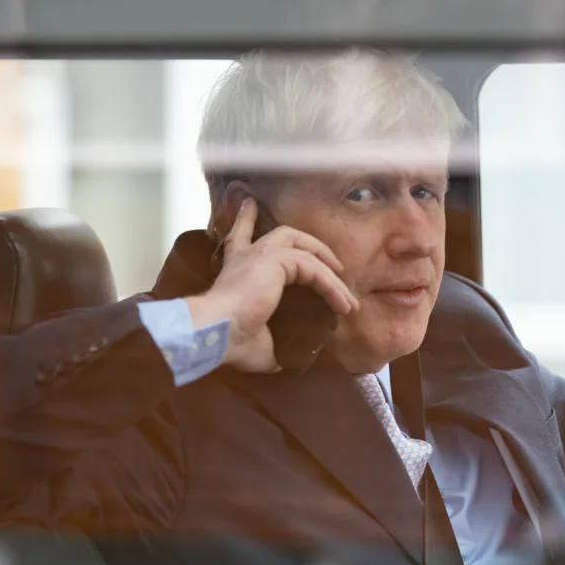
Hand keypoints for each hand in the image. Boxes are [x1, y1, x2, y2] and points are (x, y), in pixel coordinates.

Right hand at [184, 198, 358, 372]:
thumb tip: (283, 360)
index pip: (240, 236)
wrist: (216, 333)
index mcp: (236, 268)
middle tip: (333, 261)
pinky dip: (332, 287)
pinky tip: (344, 305)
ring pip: (307, 253)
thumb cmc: (231, 340)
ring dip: (331, 275)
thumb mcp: (258, 343)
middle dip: (311, 244)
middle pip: (284, 233)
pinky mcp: (277, 260)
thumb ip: (272, 343)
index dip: (245, 219)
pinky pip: (315, 269)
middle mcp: (248, 255)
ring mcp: (263, 254)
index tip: (250, 203)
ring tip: (348, 297)